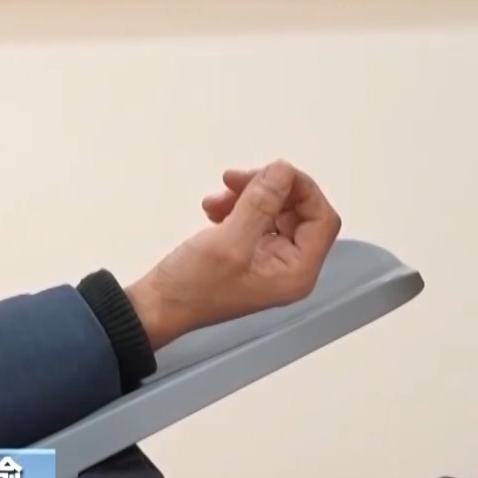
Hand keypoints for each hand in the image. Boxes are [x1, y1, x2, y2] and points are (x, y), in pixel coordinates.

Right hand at [125, 160, 341, 347]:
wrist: (155, 307)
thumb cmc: (191, 286)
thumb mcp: (228, 242)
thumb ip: (260, 204)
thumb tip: (283, 170)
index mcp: (296, 272)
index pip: (321, 220)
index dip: (301, 190)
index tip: (270, 171)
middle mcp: (289, 267)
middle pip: (298, 213)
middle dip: (269, 191)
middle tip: (234, 179)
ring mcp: (268, 262)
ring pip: (274, 213)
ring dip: (248, 197)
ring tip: (216, 198)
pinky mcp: (247, 256)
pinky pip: (254, 221)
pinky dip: (235, 208)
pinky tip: (213, 209)